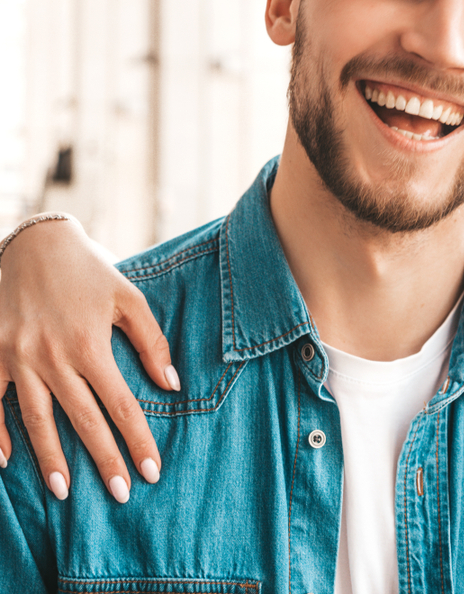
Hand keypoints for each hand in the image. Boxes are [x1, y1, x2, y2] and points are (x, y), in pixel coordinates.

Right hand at [0, 216, 177, 501]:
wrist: (35, 244)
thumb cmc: (90, 272)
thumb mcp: (130, 299)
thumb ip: (152, 343)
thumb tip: (172, 386)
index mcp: (90, 345)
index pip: (120, 406)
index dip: (137, 441)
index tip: (152, 471)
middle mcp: (52, 358)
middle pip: (83, 421)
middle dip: (103, 461)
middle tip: (120, 494)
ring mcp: (17, 359)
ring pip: (36, 420)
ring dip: (50, 459)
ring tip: (65, 491)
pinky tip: (6, 462)